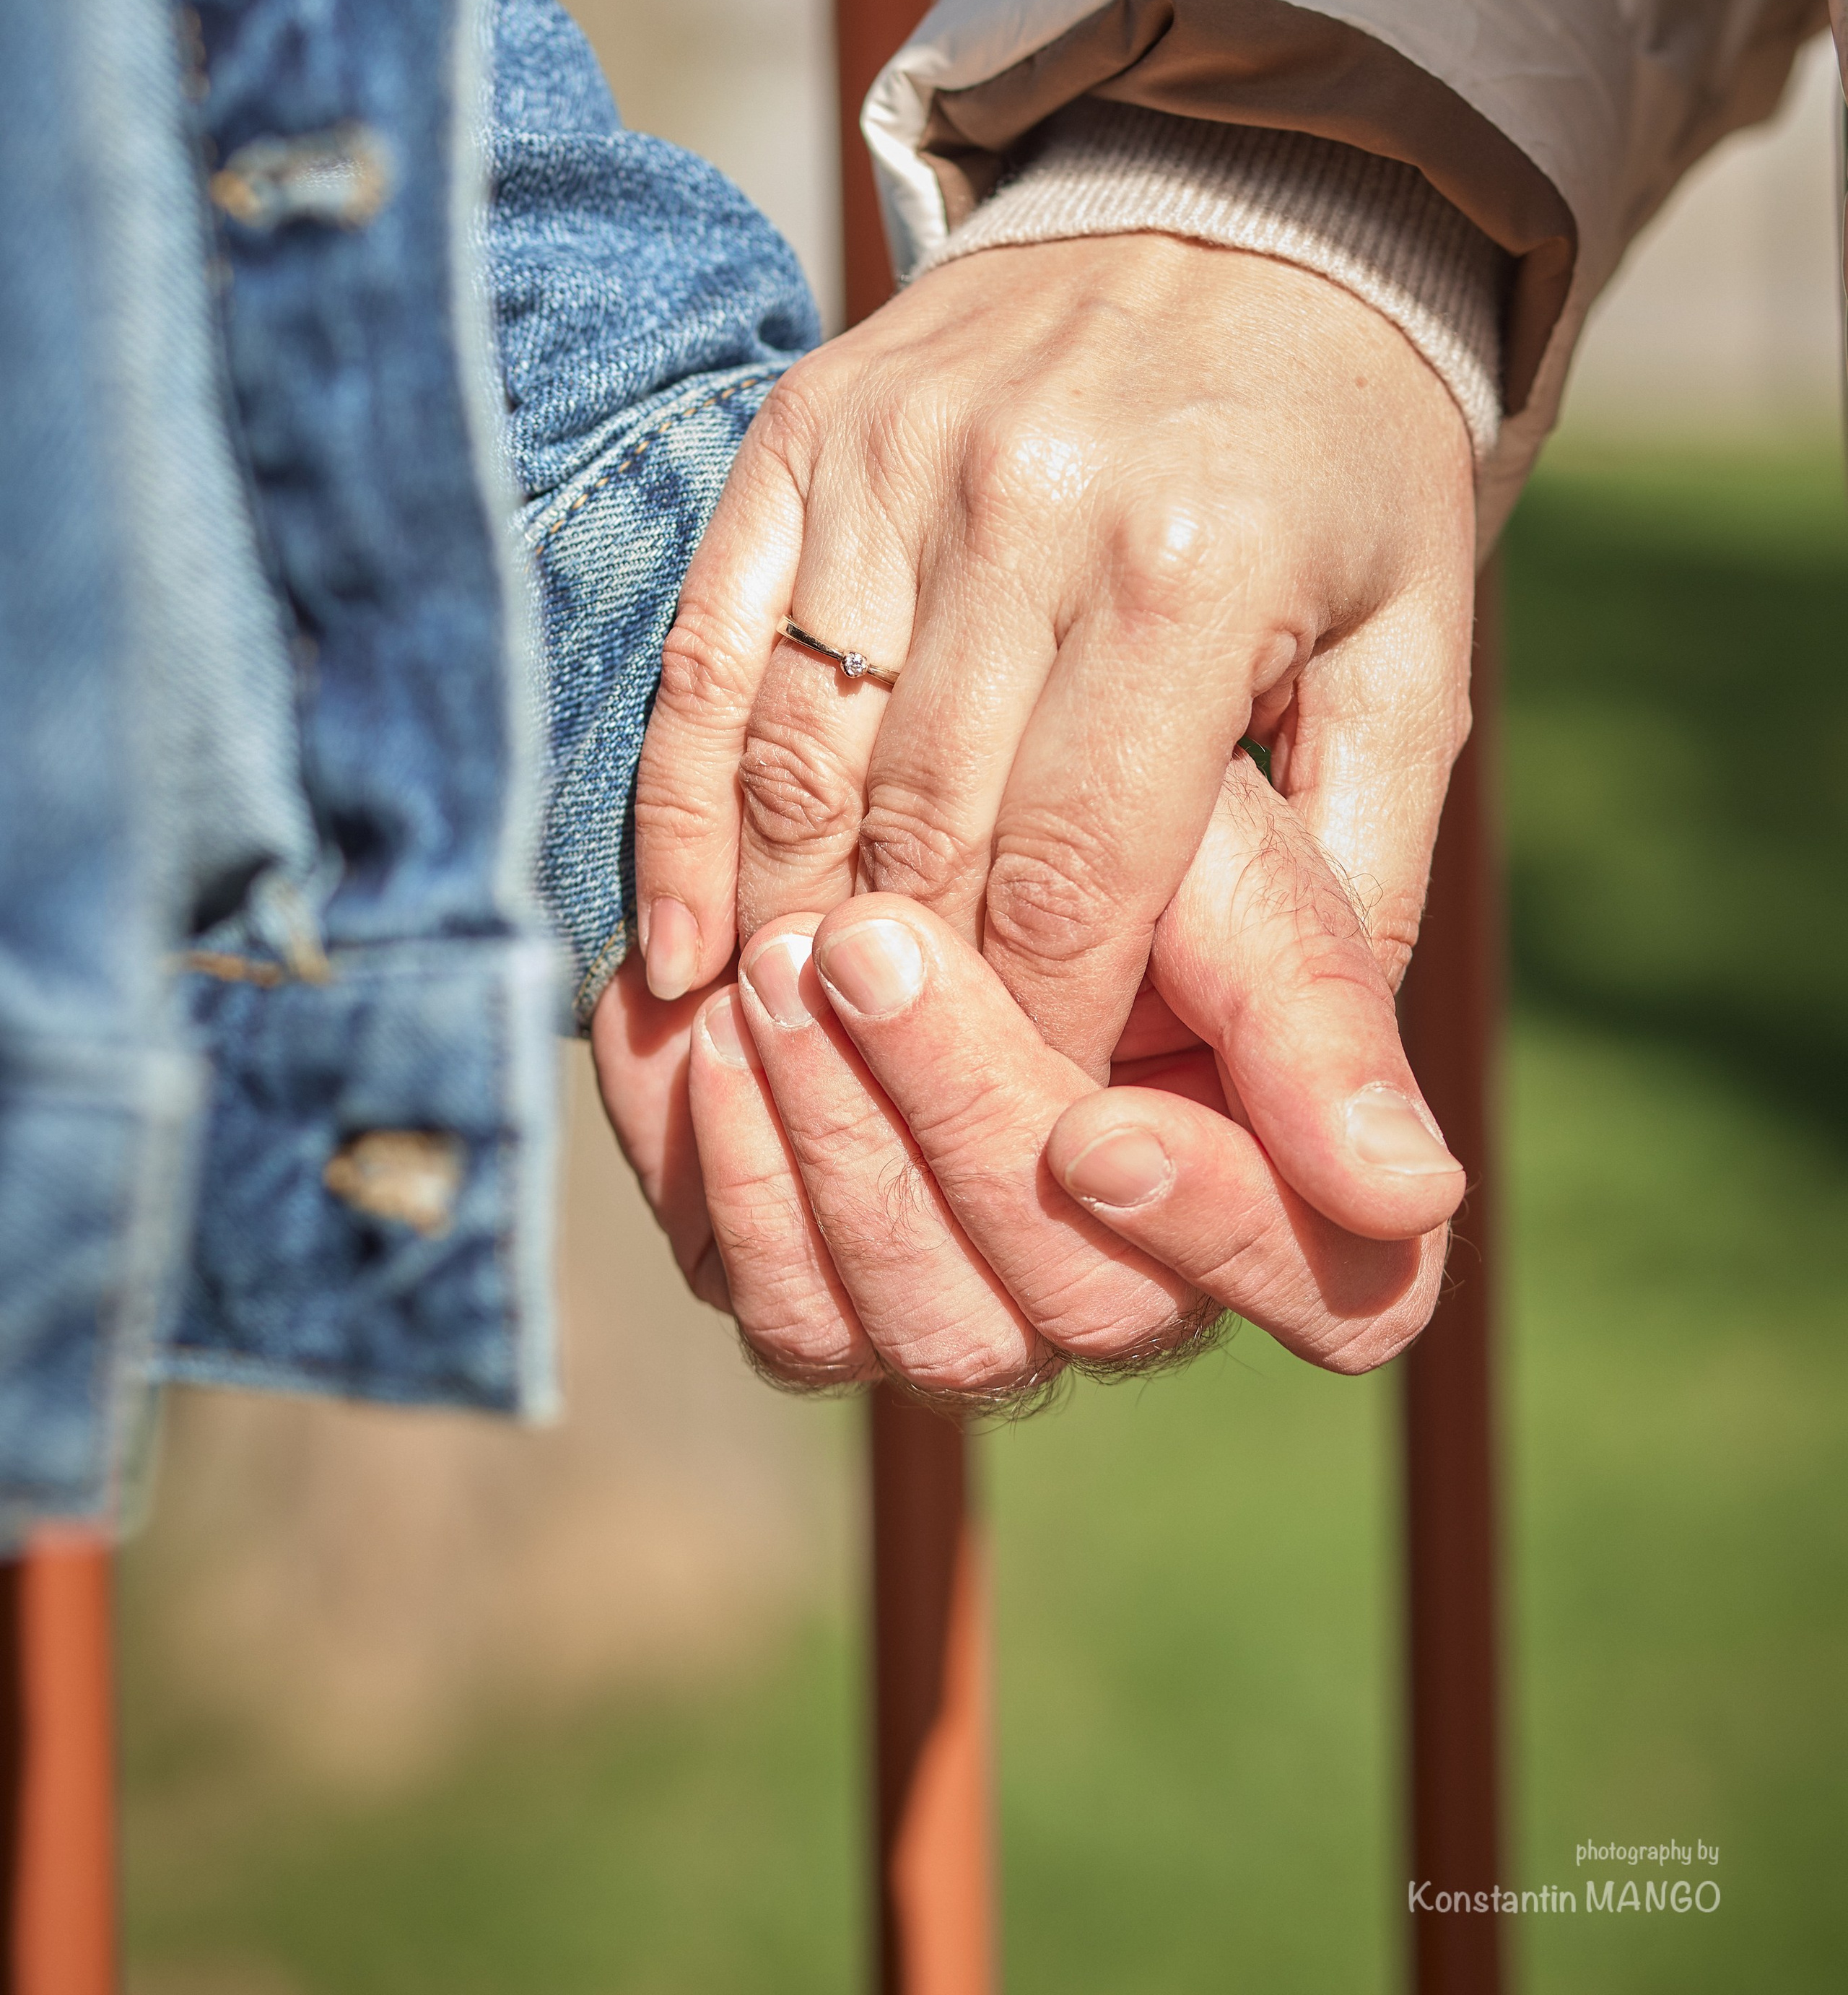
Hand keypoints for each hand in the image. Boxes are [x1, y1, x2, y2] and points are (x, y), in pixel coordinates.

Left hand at [596, 753, 1464, 1396]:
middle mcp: (1143, 1279)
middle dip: (964, 1117)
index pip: (1328, 1293)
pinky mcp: (833, 1305)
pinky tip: (702, 1038)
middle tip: (863, 944)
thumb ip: (1310, 1001)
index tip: (1091, 1124)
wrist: (905, 783)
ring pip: (931, 1334)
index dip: (1211, 1228)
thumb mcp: (1219, 852)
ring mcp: (986, 1314)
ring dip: (837, 1144)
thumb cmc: (1112, 804)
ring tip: (773, 970)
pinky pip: (789, 1321)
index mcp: (1281, 1181)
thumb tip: (1411, 1191)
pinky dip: (736, 1180)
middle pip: (1086, 1306)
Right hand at [632, 237, 1474, 1076]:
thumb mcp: (1413, 654)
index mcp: (1193, 568)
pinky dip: (680, 812)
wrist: (1251, 209)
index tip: (1030, 1138)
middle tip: (896, 1132)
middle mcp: (1027, 503)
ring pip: (801, 756)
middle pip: (923, 830)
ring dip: (780, 937)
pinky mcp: (805, 431)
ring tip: (778, 1073)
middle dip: (910, 1010)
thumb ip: (1362, 873)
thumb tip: (1339, 1109)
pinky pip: (710, 652)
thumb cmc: (1339, 471)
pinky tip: (680, 950)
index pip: (1079, 872)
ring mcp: (897, 458)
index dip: (1041, 1035)